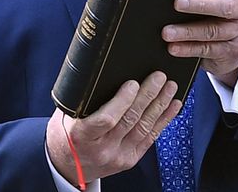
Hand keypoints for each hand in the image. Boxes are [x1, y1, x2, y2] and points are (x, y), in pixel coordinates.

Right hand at [46, 72, 181, 185]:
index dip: (122, 101)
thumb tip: (104, 72)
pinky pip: (150, 137)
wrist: (66, 166)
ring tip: (169, 87)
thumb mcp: (65, 115)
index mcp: (82, 136)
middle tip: (159, 77)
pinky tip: (172, 106)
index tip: (133, 83)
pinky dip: (163, 120)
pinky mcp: (130, 159)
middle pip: (130, 120)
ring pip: (144, 127)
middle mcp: (101, 149)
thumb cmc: (65, 134)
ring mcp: (118, 156)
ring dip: (160, 105)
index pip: (106, 119)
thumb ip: (83, 100)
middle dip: (148, 95)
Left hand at [162, 0, 237, 86]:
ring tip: (167, 32)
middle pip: (226, 6)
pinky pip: (208, 49)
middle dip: (200, 5)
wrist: (234, 43)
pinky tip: (174, 47)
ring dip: (188, 31)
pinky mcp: (233, 52)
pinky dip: (188, 49)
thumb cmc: (220, 10)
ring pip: (213, 31)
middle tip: (178, 3)